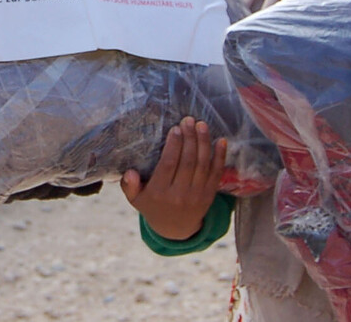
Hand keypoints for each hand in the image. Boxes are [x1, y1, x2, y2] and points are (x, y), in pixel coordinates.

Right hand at [120, 117, 225, 240]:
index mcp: (159, 193)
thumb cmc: (153, 207)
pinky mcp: (209, 196)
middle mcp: (179, 195)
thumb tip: (129, 172)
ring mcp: (196, 196)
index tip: (176, 128)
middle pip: (187, 162)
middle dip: (189, 138)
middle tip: (189, 120)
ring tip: (202, 125)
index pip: (168, 165)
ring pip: (202, 165)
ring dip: (204, 143)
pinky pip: (216, 174)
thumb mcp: (136, 199)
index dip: (174, 145)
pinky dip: (220, 157)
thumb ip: (129, 185)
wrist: (176, 230)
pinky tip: (221, 141)